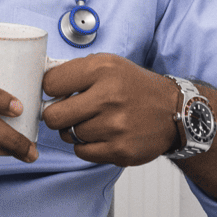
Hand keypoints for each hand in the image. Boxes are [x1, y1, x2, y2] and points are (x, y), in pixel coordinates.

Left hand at [41, 54, 177, 165]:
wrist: (174, 111)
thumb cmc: (135, 87)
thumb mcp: (109, 65)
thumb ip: (75, 71)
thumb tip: (42, 85)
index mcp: (102, 70)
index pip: (50, 84)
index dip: (52, 90)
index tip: (60, 93)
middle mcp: (109, 96)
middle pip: (53, 116)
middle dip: (56, 115)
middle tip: (68, 113)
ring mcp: (115, 126)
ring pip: (68, 135)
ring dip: (76, 131)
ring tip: (95, 122)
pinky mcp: (120, 150)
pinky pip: (82, 152)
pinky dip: (86, 146)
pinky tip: (102, 135)